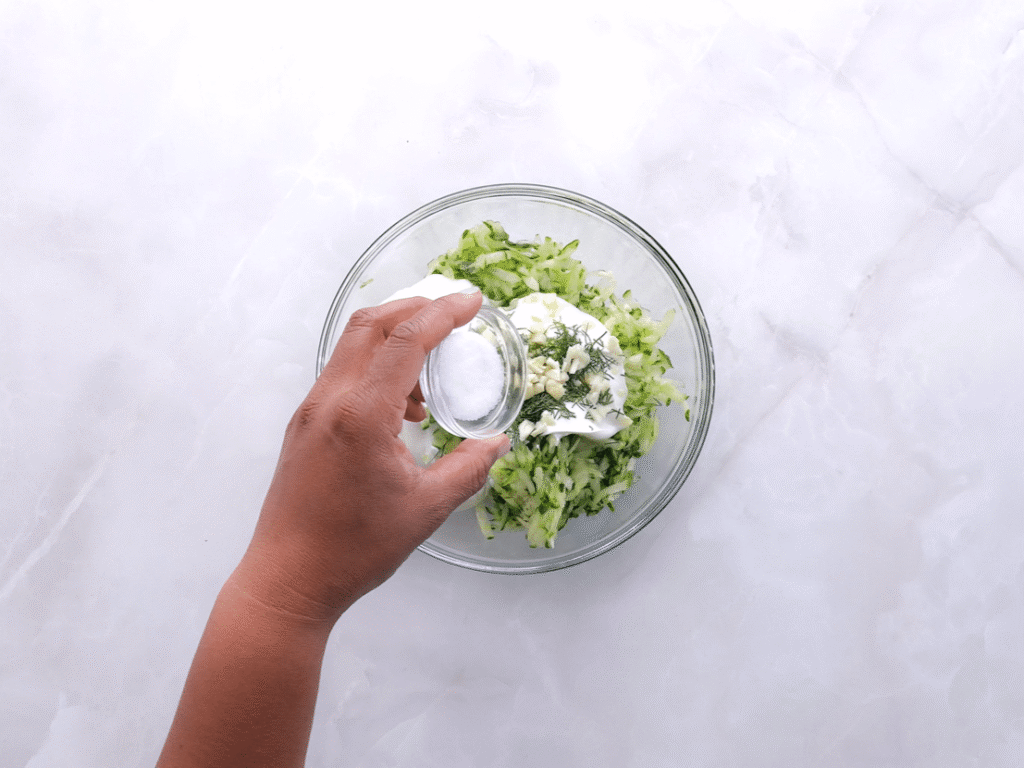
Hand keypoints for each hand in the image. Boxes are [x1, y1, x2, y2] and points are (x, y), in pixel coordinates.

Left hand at [238, 291, 509, 623]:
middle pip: (371, 325)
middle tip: (454, 318)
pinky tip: (402, 413)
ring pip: (353, 347)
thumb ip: (468, 468)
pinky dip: (377, 371)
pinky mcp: (304, 424)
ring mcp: (311, 410)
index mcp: (361, 416)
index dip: (443, 313)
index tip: (472, 302)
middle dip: (416, 309)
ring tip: (430, 387)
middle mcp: (329, 401)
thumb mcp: (426, 509)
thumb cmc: (352, 550)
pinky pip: (343, 375)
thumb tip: (497, 443)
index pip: (405, 340)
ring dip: (396, 343)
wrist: (287, 578)